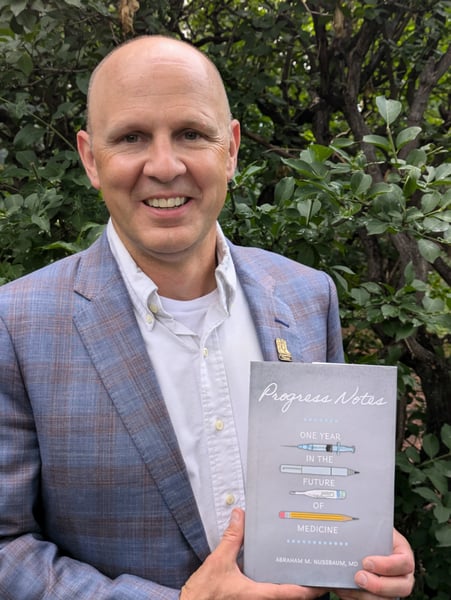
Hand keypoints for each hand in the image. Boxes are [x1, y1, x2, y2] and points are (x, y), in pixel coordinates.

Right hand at [180, 508, 325, 599]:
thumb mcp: (219, 561)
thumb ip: (232, 538)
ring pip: (276, 597)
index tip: (323, 582)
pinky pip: (264, 595)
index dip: (310, 589)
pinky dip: (273, 586)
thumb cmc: (204, 594)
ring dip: (287, 587)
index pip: (291, 593)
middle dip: (302, 588)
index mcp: (258, 594)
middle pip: (288, 597)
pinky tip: (270, 574)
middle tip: (313, 571)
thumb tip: (240, 516)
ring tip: (296, 570)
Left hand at [334, 529, 414, 599]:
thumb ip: (360, 533)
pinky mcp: (381, 596)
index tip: (366, 562)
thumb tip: (342, 537)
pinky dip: (358, 598)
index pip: (405, 562)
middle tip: (358, 577)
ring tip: (349, 585)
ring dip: (367, 595)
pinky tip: (347, 590)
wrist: (362, 542)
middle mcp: (403, 574)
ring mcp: (394, 588)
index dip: (387, 565)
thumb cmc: (368, 534)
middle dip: (379, 585)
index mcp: (402, 552)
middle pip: (403, 587)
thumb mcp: (369, 529)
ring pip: (388, 599)